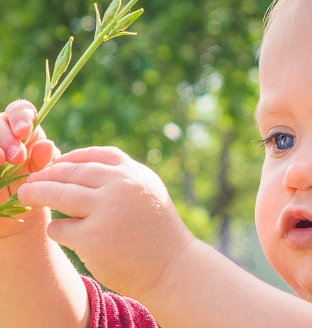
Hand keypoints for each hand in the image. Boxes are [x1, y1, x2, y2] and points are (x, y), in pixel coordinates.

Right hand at [0, 100, 57, 235]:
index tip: (25, 131)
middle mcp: (3, 133)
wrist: (21, 210)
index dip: (21, 116)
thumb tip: (47, 144)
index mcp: (24, 130)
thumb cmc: (38, 187)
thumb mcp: (45, 174)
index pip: (20, 111)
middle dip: (6, 137)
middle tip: (17, 157)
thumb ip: (46, 160)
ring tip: (2, 160)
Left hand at [18, 146, 194, 297]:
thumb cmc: (157, 230)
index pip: (94, 157)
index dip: (70, 158)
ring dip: (38, 194)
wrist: (172, 266)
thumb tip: (80, 165)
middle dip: (46, 175)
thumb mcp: (147, 191)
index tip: (55, 165)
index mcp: (134, 173)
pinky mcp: (92, 239)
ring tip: (27, 196)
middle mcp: (121, 187)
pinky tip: (61, 232)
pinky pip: (60, 227)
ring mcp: (106, 211)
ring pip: (58, 195)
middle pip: (71, 173)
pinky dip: (57, 229)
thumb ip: (121, 177)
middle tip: (31, 181)